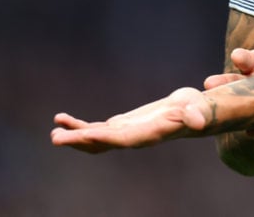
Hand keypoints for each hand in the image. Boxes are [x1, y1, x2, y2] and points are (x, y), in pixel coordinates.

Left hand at [51, 87, 212, 152]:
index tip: (85, 136)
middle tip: (57, 138)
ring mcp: (125, 134)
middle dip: (80, 141)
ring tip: (54, 132)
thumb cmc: (198, 109)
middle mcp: (134, 138)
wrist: (195, 112)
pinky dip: (78, 126)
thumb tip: (199, 121)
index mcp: (149, 134)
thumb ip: (196, 115)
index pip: (124, 139)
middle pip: (103, 143)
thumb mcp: (198, 108)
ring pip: (94, 140)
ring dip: (74, 137)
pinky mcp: (121, 126)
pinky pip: (95, 130)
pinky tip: (61, 120)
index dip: (104, 139)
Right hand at [204, 2, 253, 138]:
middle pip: (235, 83)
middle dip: (224, 82)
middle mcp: (250, 83)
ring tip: (221, 113)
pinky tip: (253, 133)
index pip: (245, 59)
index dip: (242, 58)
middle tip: (210, 83)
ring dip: (231, 107)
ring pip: (242, 105)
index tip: (238, 56)